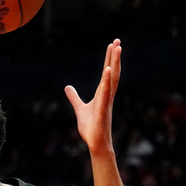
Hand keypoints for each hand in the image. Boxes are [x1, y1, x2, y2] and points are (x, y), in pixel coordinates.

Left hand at [64, 39, 121, 155]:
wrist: (96, 144)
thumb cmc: (91, 128)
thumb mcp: (80, 109)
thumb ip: (74, 97)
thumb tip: (68, 87)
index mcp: (103, 94)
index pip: (107, 73)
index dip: (110, 59)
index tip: (112, 45)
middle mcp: (107, 95)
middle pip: (113, 72)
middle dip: (115, 57)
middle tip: (118, 41)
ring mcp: (106, 102)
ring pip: (112, 79)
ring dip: (114, 64)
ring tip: (117, 49)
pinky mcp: (103, 110)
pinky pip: (106, 93)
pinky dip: (107, 81)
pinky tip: (108, 70)